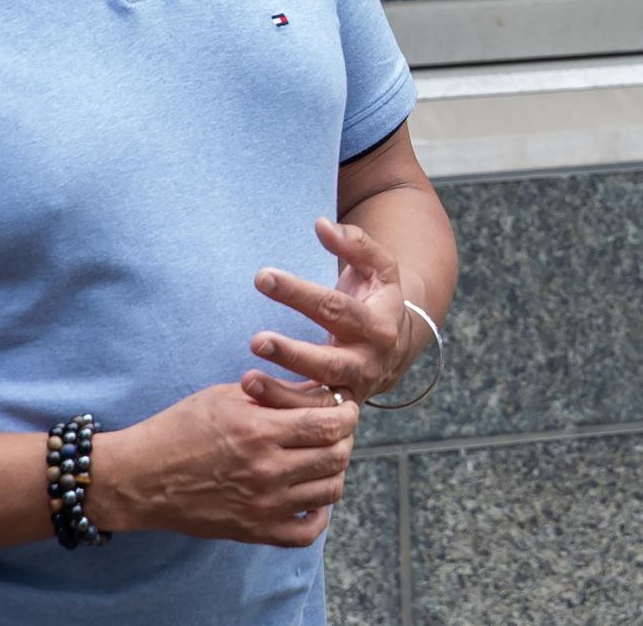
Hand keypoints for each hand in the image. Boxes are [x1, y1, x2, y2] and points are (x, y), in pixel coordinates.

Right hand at [91, 379, 356, 547]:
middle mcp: (267, 471)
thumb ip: (277, 393)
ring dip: (334, 472)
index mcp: (260, 432)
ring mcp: (264, 507)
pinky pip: (307, 532)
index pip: (330, 424)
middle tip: (336, 430)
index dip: (347, 414)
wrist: (141, 477)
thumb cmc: (180, 428)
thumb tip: (321, 389)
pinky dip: (319, 515)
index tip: (344, 408)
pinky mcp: (255, 532)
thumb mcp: (227, 397)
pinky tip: (310, 497)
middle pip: (337, 457)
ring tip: (322, 459)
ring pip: (330, 492)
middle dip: (345, 439)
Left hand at [251, 218, 419, 399]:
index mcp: (377, 324)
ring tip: (247, 379)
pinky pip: (310, 417)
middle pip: (328, 360)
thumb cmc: (375, 296)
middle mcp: (367, 361)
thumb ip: (355, 243)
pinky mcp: (338, 410)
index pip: (334, 307)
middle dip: (292, 353)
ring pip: (320, 399)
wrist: (395, 342)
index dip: (297, 293)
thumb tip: (322, 225)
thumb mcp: (378, 267)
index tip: (261, 277)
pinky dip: (283, 411)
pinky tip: (253, 399)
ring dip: (283, 392)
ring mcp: (353, 390)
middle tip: (256, 341)